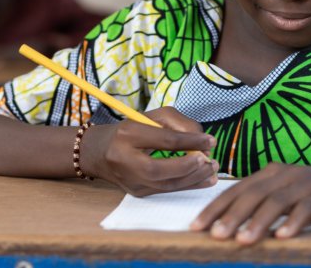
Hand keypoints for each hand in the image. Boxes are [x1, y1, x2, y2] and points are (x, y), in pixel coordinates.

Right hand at [80, 107, 218, 195]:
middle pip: (160, 169)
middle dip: (189, 166)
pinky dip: (187, 185)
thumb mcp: (151, 117)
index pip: (163, 139)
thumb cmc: (130, 130)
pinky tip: (203, 179)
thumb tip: (201, 141)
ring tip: (212, 169)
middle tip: (210, 160)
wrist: (98, 152)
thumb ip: (177, 124)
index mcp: (128, 134)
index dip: (190, 140)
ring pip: (165, 185)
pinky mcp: (136, 193)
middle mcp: (125, 159)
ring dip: (193, 179)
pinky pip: (166, 191)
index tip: (211, 140)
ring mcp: (129, 180)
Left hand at [190, 162, 310, 244]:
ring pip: (275, 202)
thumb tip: (231, 223)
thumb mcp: (286, 192)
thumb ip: (262, 201)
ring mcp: (303, 184)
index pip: (235, 190)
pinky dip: (293, 223)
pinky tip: (283, 237)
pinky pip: (306, 210)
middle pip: (250, 195)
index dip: (214, 207)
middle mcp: (282, 174)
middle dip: (229, 216)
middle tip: (213, 235)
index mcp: (268, 173)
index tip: (196, 226)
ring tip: (241, 241)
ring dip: (257, 222)